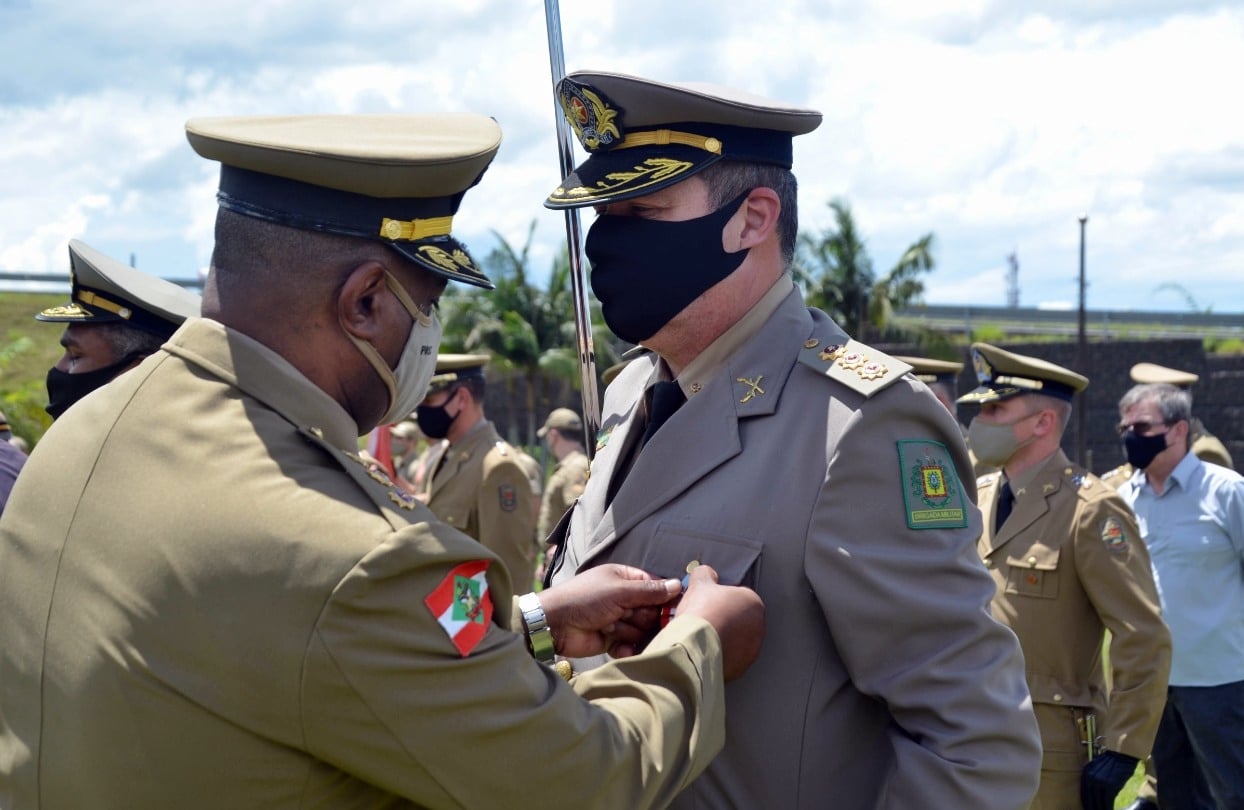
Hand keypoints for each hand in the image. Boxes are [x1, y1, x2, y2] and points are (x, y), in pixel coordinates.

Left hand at [537, 564, 681, 658]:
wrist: (555, 625)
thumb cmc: (584, 598)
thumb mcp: (619, 590)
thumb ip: (649, 591)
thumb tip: (678, 585)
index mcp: (625, 578)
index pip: (655, 587)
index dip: (663, 598)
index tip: (672, 608)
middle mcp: (624, 598)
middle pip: (651, 611)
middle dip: (642, 617)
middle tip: (627, 616)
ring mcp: (618, 620)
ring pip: (641, 630)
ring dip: (629, 631)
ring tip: (611, 627)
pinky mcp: (612, 640)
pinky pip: (630, 645)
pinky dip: (625, 647)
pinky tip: (615, 645)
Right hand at [670, 565, 764, 679]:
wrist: (694, 645)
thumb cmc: (702, 612)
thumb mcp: (700, 582)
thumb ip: (706, 574)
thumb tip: (706, 573)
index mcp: (754, 603)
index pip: (739, 597)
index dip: (721, 599)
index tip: (709, 603)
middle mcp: (759, 627)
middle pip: (739, 619)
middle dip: (724, 619)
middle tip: (706, 619)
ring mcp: (752, 649)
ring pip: (736, 640)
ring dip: (723, 637)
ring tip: (703, 636)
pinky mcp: (741, 667)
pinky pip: (730, 657)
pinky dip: (720, 654)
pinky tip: (705, 650)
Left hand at [1080, 750, 1139, 809]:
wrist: (1123, 752)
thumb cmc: (1113, 760)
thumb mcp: (1098, 767)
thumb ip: (1094, 777)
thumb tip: (1093, 790)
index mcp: (1086, 772)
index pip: (1084, 792)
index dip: (1086, 801)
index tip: (1087, 807)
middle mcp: (1090, 777)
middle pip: (1089, 798)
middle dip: (1091, 807)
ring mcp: (1100, 782)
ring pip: (1098, 801)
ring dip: (1099, 808)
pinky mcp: (1110, 785)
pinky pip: (1107, 801)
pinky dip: (1107, 807)